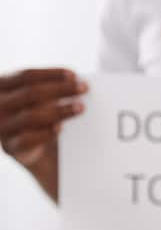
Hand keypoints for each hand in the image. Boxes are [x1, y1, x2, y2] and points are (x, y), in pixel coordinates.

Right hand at [0, 68, 86, 189]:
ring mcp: (2, 127)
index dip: (51, 74)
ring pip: (31, 116)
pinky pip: (28, 139)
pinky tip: (61, 128)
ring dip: (59, 110)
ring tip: (81, 107)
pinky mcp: (10, 147)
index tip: (74, 75)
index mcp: (1, 86)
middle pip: (31, 93)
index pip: (26, 76)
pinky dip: (46, 133)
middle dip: (60, 89)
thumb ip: (51, 90)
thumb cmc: (41, 118)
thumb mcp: (42, 100)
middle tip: (84, 88)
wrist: (38, 154)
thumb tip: (77, 82)